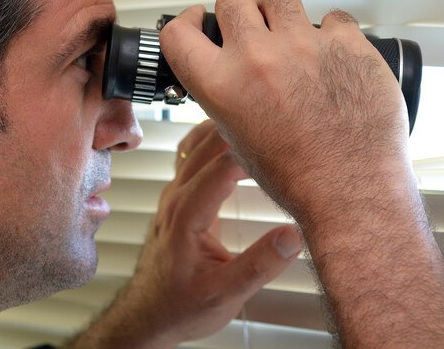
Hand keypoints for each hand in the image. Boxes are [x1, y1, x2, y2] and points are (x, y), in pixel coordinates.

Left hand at [64, 120, 300, 348]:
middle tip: (281, 132)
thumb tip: (292, 236)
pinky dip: (215, 140)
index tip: (284, 149)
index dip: (252, 153)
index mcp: (185, 217)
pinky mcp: (180, 194)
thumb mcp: (225, 295)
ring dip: (227, 132)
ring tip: (264, 131)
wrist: (151, 312)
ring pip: (197, 144)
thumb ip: (259, 266)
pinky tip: (237, 140)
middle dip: (242, 133)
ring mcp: (175, 192)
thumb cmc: (183, 306)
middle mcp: (176, 197)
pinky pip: (193, 153)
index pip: (220, 168)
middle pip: (207, 145)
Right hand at [159, 0, 443, 346]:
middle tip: (253, 28)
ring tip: (293, 35)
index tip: (198, 19)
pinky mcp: (346, 44)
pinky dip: (332, 33)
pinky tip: (333, 56)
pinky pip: (333, 18)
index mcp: (222, 85)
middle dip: (239, 10)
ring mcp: (303, 45)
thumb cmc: (298, 177)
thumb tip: (230, 71)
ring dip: (281, 11)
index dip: (186, 21)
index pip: (178, 33)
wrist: (352, 190)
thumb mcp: (238, 138)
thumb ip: (227, 96)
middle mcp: (257, 58)